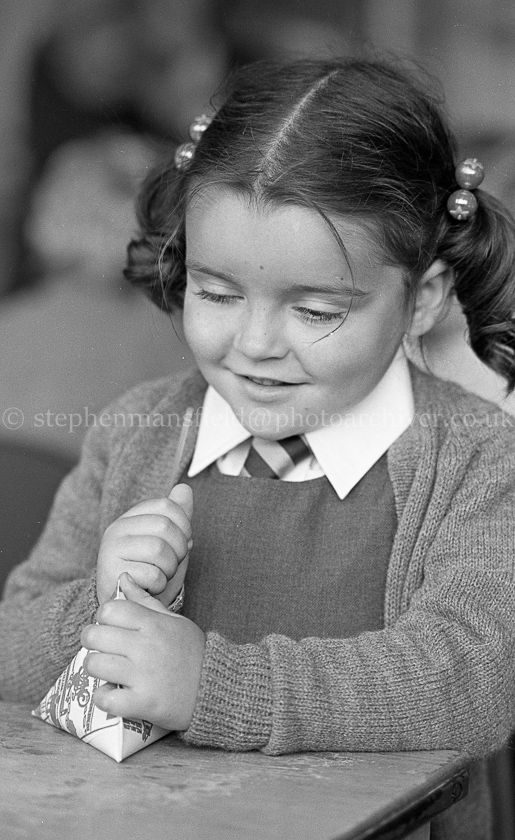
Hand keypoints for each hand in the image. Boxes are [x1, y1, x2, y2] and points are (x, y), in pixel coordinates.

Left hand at [82, 573, 204, 729]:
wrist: (219, 688)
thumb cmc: (194, 652)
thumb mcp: (174, 620)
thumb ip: (145, 600)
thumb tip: (123, 577)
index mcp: (153, 624)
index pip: (109, 609)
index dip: (103, 617)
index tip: (110, 626)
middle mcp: (145, 646)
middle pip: (94, 635)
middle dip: (92, 642)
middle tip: (102, 649)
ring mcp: (143, 675)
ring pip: (94, 665)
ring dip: (96, 669)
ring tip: (107, 671)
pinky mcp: (143, 703)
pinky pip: (105, 699)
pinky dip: (104, 699)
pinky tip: (114, 694)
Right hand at [96, 483, 192, 604]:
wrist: (129, 606)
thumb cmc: (151, 572)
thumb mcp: (169, 542)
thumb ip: (177, 516)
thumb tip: (184, 488)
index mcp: (131, 517)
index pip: (167, 505)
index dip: (184, 525)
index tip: (182, 542)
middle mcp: (117, 528)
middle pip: (165, 527)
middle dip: (179, 549)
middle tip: (172, 563)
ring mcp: (111, 550)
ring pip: (160, 550)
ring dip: (170, 568)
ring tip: (161, 575)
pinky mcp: (110, 573)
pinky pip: (152, 574)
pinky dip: (160, 584)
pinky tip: (150, 587)